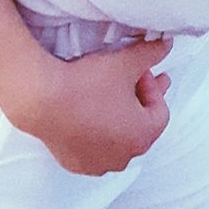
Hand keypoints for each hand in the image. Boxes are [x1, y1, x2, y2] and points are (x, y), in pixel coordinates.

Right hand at [4, 35, 174, 176]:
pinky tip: (91, 115)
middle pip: (141, 127)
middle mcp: (123, 157)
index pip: (160, 111)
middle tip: (133, 80)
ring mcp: (98, 164)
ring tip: (111, 98)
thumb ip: (152, 52)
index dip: (153, 87)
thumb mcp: (126, 62)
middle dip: (138, 101)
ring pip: (119, 140)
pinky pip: (96, 149)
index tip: (138, 71)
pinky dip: (99, 133)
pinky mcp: (76, 164)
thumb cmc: (86, 84)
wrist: (41, 100)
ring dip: (119, 119)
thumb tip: (167, 44)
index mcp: (142, 136)